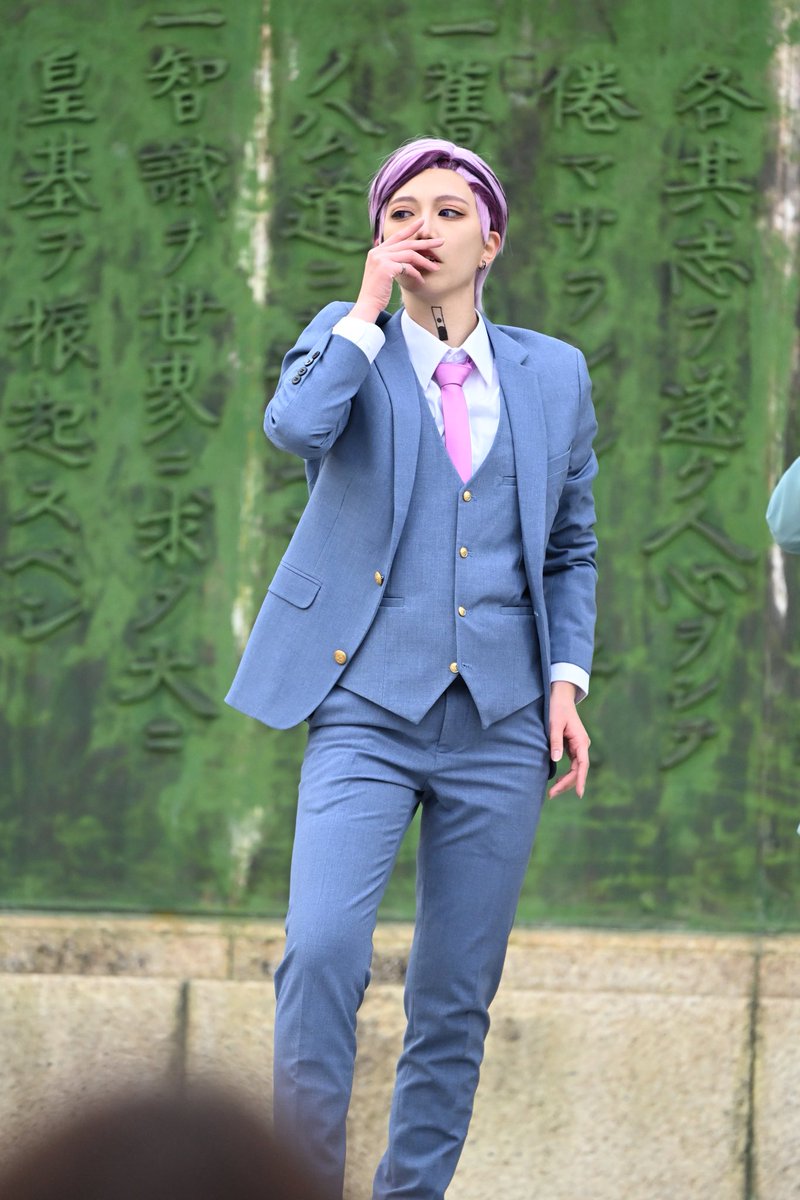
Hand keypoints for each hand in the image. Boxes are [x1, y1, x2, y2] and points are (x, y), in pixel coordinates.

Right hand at [350, 219, 442, 321]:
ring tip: (436, 268)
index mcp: (377, 251)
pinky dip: (416, 274)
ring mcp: (381, 259)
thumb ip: (392, 262)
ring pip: (409, 255)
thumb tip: (408, 259)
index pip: (396, 236)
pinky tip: (421, 281)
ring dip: (425, 262)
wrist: (367, 304)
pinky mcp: (386, 268)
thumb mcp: (384, 273)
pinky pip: (407, 267)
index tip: (422, 222)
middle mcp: (378, 252)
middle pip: (406, 243)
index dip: (410, 228)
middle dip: (425, 243)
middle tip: (441, 242)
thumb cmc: (377, 292)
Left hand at [548, 681, 589, 798]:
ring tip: (552, 791)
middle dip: (567, 784)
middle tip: (551, 794)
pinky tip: (557, 781)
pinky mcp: (573, 746)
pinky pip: (572, 764)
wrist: (560, 696)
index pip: (582, 765)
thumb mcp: (554, 724)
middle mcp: (582, 745)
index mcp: (581, 741)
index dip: (580, 780)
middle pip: (578, 770)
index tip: (579, 794)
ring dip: (566, 781)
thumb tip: (556, 760)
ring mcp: (578, 746)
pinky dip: (566, 773)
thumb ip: (555, 742)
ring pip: (576, 769)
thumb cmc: (557, 708)